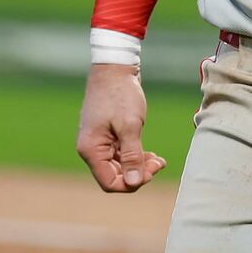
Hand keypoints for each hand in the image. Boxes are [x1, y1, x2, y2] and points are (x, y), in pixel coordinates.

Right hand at [76, 64, 165, 192]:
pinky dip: (136, 156)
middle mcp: (91, 150)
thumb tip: (134, 182)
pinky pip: (121, 154)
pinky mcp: (108, 136)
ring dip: (139, 166)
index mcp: (91, 150)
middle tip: (159, 162)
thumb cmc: (120, 95)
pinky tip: (151, 154)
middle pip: (114, 175)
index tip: (152, 171)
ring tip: (159, 159)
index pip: (109, 182)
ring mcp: (99, 143)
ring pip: (119, 166)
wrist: (115, 69)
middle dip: (138, 174)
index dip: (131, 183)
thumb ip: (132, 155)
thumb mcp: (130, 125)